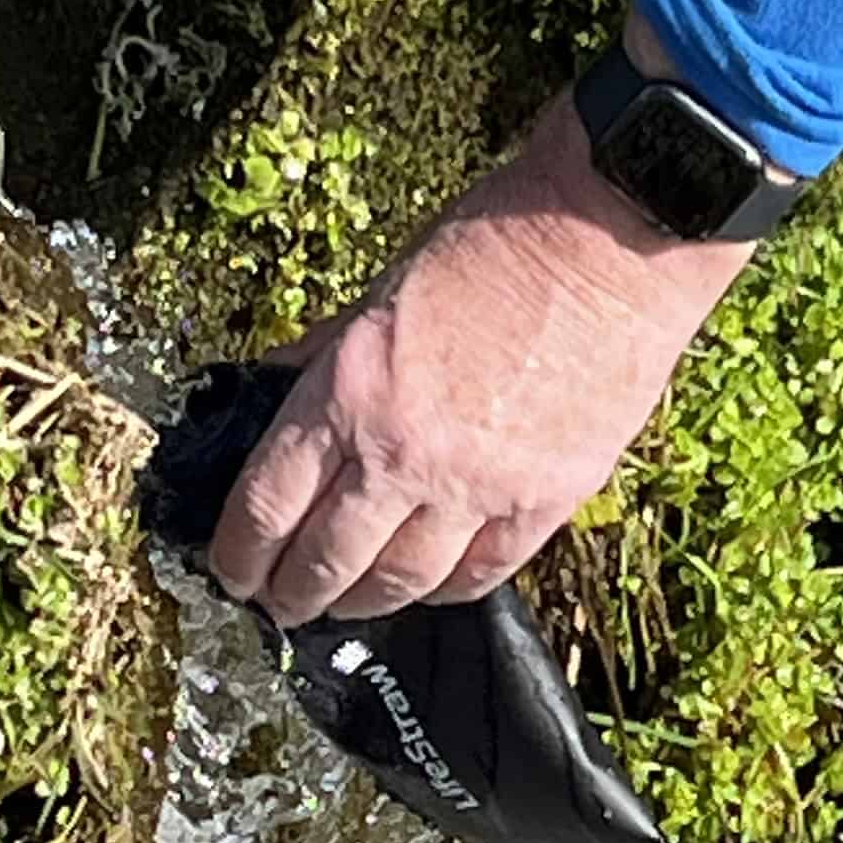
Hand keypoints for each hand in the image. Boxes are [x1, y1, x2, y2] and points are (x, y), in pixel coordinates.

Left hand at [208, 78, 756, 628]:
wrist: (611, 236)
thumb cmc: (494, 243)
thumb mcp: (380, 288)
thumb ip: (323, 356)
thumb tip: (271, 392)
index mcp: (349, 395)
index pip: (268, 505)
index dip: (239, 555)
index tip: (231, 572)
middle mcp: (404, 456)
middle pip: (326, 562)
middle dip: (291, 595)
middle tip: (280, 605)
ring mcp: (476, 489)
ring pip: (399, 584)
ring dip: (361, 604)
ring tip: (344, 605)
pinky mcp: (542, 504)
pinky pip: (477, 577)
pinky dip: (441, 591)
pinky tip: (423, 588)